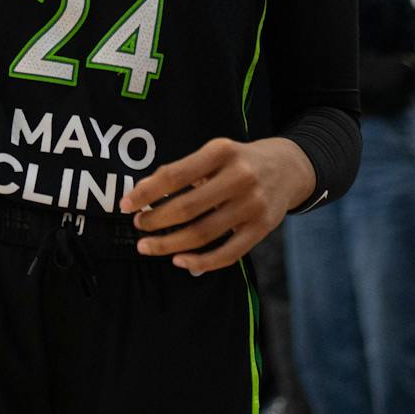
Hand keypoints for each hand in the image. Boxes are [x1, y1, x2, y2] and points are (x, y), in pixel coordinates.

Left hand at [123, 136, 314, 274]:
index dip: (146, 192)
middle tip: (138, 226)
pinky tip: (180, 261)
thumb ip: (184, 171)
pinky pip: (228, 254)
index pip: (175, 174)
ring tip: (148, 246)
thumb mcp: (215, 153)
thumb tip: (143, 194)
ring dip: (170, 244)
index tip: (125, 204)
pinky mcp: (262, 229)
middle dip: (156, 220)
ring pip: (203, 234)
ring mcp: (253, 205)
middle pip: (188, 208)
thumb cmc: (239, 161)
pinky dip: (201, 261)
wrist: (289, 167)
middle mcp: (240, 177)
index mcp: (222, 152)